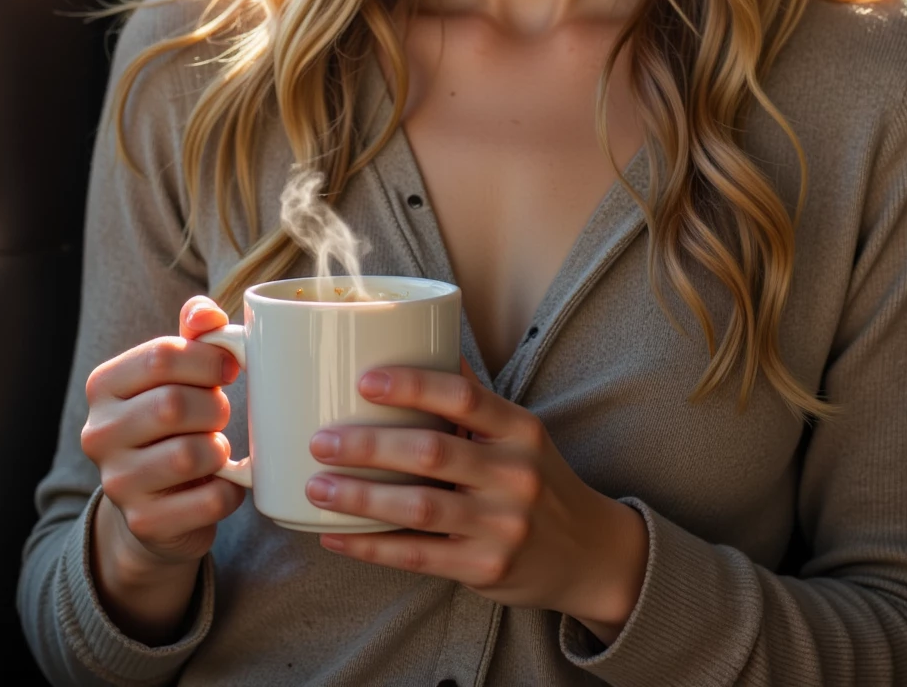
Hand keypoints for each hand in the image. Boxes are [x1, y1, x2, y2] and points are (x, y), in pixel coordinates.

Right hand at [81, 295, 245, 641]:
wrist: (154, 502)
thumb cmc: (172, 421)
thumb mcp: (177, 372)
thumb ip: (193, 334)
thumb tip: (206, 314)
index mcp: (104, 386)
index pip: (161, 356)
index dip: (208, 358)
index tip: (228, 368)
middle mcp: (99, 434)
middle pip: (174, 404)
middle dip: (213, 406)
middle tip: (219, 413)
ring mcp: (117, 483)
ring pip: (190, 454)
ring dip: (219, 448)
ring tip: (216, 448)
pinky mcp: (145, 523)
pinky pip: (210, 499)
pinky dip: (231, 489)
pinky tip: (225, 482)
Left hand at [306, 360, 648, 644]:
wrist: (590, 553)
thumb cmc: (538, 479)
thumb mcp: (521, 433)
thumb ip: (474, 396)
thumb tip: (424, 338)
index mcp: (521, 429)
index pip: (465, 397)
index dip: (414, 385)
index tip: (365, 379)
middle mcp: (515, 475)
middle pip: (432, 453)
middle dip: (369, 446)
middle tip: (322, 440)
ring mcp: (501, 525)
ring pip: (418, 508)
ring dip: (360, 497)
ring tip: (317, 485)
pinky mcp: (485, 568)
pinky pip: (418, 555)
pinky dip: (371, 546)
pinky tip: (334, 535)